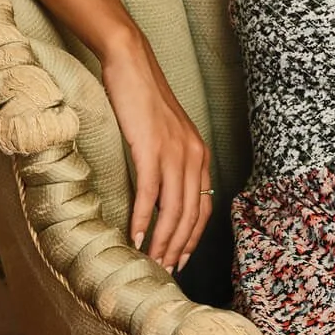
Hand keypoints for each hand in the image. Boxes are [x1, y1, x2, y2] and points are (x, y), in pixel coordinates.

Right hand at [98, 35, 212, 271]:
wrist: (131, 63)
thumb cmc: (143, 100)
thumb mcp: (165, 135)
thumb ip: (169, 163)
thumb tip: (158, 197)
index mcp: (200, 155)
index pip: (203, 208)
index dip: (193, 238)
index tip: (180, 259)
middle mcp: (194, 156)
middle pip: (190, 215)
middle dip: (178, 247)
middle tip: (164, 271)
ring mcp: (174, 152)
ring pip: (173, 209)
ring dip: (161, 241)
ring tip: (150, 261)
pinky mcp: (150, 148)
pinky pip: (150, 192)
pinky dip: (142, 218)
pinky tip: (135, 235)